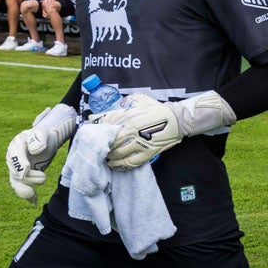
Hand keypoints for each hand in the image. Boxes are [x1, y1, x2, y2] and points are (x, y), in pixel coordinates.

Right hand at [5, 103, 78, 201]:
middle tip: (43, 178)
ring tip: (33, 196)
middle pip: (16, 173)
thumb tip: (34, 151)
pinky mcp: (22, 177)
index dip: (21, 166)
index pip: (15, 159)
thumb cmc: (44, 136)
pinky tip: (34, 201)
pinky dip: (27, 195)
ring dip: (24, 191)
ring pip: (16, 183)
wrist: (46, 141)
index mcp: (16, 146)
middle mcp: (12, 159)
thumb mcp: (43, 133)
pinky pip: (21, 188)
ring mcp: (15, 169)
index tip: (30, 168)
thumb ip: (38, 139)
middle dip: (28, 178)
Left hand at [93, 92, 234, 169]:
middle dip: (101, 145)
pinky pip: (129, 163)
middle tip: (97, 146)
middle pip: (109, 142)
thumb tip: (113, 108)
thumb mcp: (140, 100)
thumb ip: (125, 104)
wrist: (177, 120)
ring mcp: (139, 144)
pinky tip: (115, 165)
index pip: (106, 124)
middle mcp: (131, 132)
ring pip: (117, 154)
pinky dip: (120, 166)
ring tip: (105, 156)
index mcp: (128, 117)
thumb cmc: (157, 109)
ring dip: (108, 156)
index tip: (91, 130)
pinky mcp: (147, 153)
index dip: (96, 127)